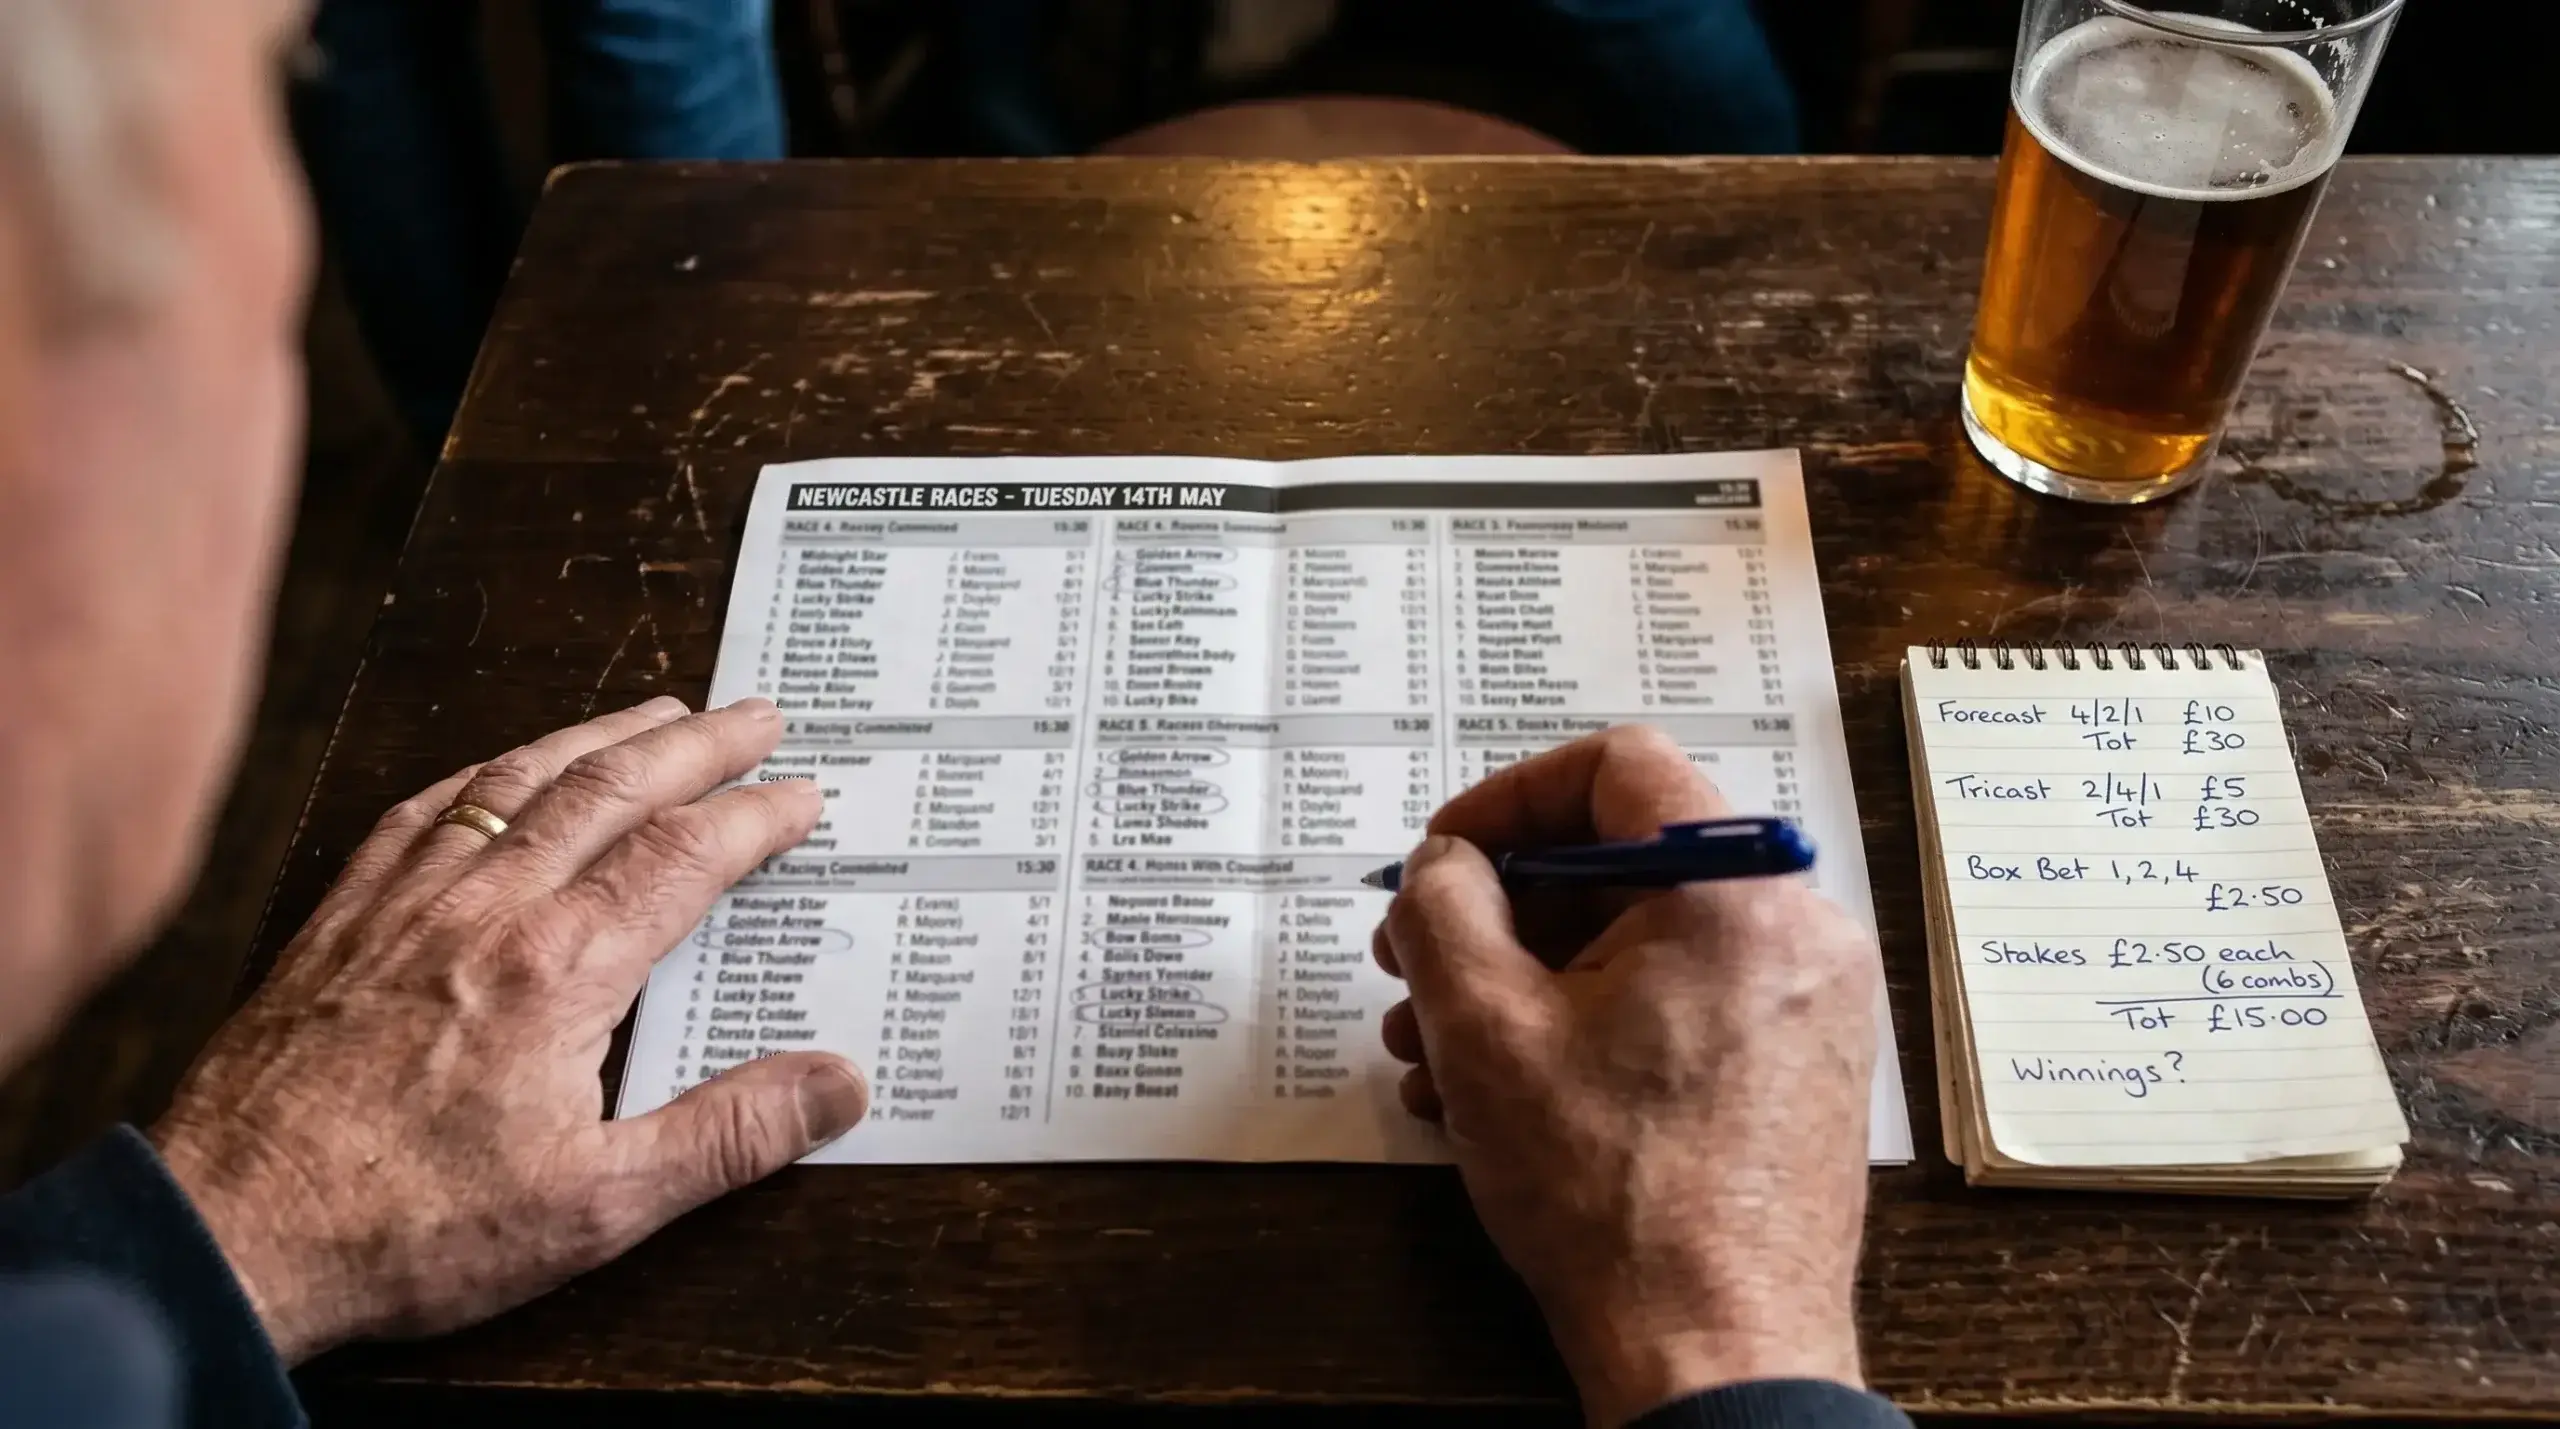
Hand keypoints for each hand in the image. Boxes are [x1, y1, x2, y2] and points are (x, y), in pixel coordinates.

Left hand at [152, 697, 868, 1363]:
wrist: (232, 1236)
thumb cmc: (404, 1227)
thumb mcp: (598, 1206)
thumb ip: (728, 1136)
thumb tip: (835, 1084)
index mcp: (561, 970)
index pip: (685, 857)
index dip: (755, 816)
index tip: (802, 795)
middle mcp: (486, 911)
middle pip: (612, 789)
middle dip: (697, 745)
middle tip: (755, 715)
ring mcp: (407, 904)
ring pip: (521, 783)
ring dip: (601, 735)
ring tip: (657, 712)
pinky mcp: (343, 920)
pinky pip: (425, 811)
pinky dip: (487, 771)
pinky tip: (507, 767)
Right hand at [1374, 726, 1879, 1427]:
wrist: (1716, 1348)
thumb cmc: (1613, 1196)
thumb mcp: (1484, 1029)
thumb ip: (1445, 907)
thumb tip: (1447, 865)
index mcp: (1734, 889)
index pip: (1616, 767)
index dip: (1507, 799)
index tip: (1443, 858)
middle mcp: (1796, 926)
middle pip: (1626, 858)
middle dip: (1502, 910)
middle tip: (1416, 962)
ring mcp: (1810, 1001)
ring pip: (1646, 940)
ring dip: (1530, 979)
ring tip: (1438, 1051)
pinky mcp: (1803, 1065)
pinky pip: (1686, 1001)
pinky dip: (1595, 1023)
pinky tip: (1508, 1094)